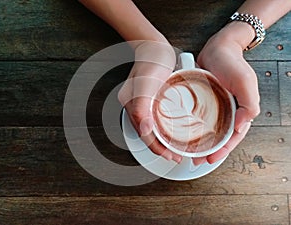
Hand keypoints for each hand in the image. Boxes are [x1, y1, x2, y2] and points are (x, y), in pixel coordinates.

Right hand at [118, 41, 182, 162]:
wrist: (155, 47)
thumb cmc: (152, 61)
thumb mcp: (147, 83)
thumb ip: (142, 107)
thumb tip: (144, 130)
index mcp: (131, 106)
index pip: (144, 135)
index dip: (157, 148)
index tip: (172, 155)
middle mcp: (135, 108)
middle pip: (147, 134)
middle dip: (161, 148)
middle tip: (176, 155)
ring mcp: (142, 104)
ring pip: (152, 129)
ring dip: (163, 140)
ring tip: (175, 147)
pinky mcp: (150, 100)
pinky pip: (156, 119)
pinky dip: (165, 128)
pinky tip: (174, 130)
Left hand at [194, 24, 259, 164]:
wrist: (217, 47)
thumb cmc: (232, 63)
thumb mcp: (245, 83)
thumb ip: (249, 105)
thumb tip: (242, 126)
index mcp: (240, 111)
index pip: (232, 137)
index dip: (222, 150)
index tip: (210, 159)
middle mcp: (226, 111)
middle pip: (218, 137)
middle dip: (209, 150)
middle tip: (196, 159)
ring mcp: (213, 107)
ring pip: (207, 129)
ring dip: (200, 142)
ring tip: (188, 151)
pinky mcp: (202, 100)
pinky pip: (197, 116)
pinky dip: (192, 126)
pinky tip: (183, 132)